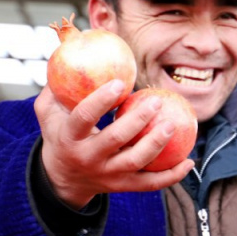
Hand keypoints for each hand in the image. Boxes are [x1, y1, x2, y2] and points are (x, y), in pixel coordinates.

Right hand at [34, 81, 193, 209]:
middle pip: (116, 139)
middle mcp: (89, 158)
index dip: (101, 100)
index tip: (120, 82)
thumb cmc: (59, 135)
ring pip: (136, 161)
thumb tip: (68, 49)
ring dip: (157, 144)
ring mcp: (108, 175)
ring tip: (172, 124)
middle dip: (138, 119)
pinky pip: (151, 183)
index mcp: (70, 138)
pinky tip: (190, 161)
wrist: (63, 180)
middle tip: (156, 100)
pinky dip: (172, 175)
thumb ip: (54, 86)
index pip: (84, 117)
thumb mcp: (47, 112)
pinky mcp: (123, 186)